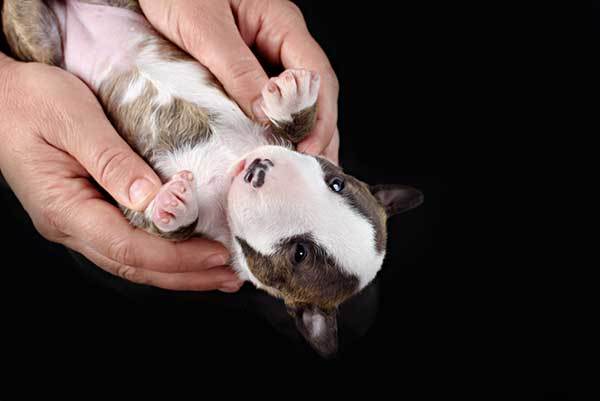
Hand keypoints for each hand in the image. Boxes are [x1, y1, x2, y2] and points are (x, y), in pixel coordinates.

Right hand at [0, 54, 241, 291]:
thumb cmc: (30, 100)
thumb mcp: (73, 120)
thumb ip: (111, 160)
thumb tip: (153, 199)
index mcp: (63, 206)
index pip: (126, 246)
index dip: (175, 257)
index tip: (216, 255)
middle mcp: (69, 224)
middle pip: (133, 264)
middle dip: (185, 274)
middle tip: (230, 276)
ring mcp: (76, 221)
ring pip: (131, 259)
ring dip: (177, 270)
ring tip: (218, 273)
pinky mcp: (87, 210)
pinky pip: (128, 242)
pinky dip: (162, 252)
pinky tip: (187, 252)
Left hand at [139, 0, 339, 163]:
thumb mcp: (204, 29)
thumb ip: (237, 70)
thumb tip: (268, 116)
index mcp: (281, 23)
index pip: (316, 77)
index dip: (318, 118)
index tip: (307, 151)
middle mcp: (279, 42)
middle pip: (314, 94)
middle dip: (317, 135)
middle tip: (309, 173)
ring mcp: (263, 56)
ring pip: (294, 101)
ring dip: (298, 136)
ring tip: (296, 171)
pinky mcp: (243, 70)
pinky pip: (266, 102)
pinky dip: (272, 128)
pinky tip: (269, 150)